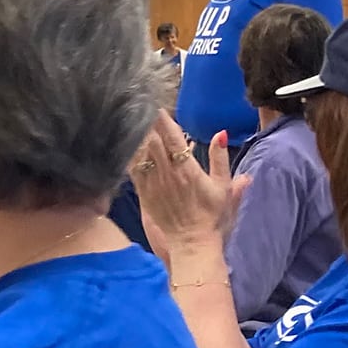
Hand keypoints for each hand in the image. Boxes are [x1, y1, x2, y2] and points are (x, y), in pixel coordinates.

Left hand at [130, 113, 246, 257]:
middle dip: (147, 124)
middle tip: (141, 108)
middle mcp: (167, 174)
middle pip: (152, 142)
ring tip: (130, 120)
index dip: (163, 121)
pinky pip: (132, 170)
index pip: (172, 138)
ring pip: (140, 154)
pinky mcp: (144, 194)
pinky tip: (125, 144)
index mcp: (187, 169)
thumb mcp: (223, 186)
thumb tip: (220, 133)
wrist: (193, 241)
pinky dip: (129, 156)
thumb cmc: (211, 215)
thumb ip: (220, 158)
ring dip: (136, 136)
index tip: (157, 106)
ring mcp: (153, 184)